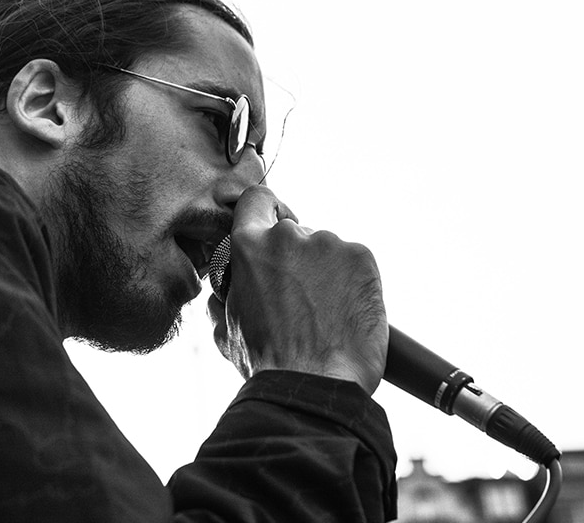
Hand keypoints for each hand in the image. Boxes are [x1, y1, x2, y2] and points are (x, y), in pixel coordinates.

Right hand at [208, 185, 387, 393]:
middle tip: (301, 300)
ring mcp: (328, 243)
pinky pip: (354, 262)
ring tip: (325, 315)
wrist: (314, 384)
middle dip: (298, 259)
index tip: (275, 224)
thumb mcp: (226, 329)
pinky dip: (353, 282)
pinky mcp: (361, 256)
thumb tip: (222, 293)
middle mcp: (287, 235)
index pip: (256, 200)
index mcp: (247, 246)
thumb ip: (222, 298)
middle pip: (295, 232)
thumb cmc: (268, 363)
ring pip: (327, 250)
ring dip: (326, 273)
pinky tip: (345, 313)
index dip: (266, 211)